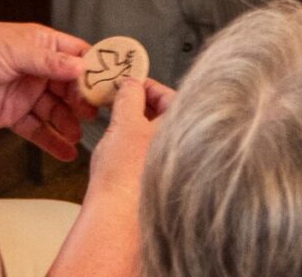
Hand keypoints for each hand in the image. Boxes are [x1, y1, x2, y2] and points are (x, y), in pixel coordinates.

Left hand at [0, 21, 91, 160]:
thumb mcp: (14, 49)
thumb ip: (48, 62)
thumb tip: (82, 69)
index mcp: (42, 45)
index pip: (78, 57)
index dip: (95, 71)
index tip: (110, 86)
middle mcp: (37, 69)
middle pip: (70, 87)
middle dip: (83, 101)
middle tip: (93, 115)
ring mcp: (24, 94)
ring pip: (55, 111)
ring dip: (68, 124)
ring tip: (78, 135)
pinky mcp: (10, 115)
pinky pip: (36, 130)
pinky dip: (51, 141)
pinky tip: (66, 151)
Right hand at [85, 77, 173, 203]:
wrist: (116, 218)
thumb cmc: (124, 176)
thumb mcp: (124, 123)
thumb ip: (129, 96)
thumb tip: (131, 83)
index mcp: (183, 127)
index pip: (171, 95)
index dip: (148, 86)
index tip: (132, 83)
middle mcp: (185, 146)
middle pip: (165, 115)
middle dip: (141, 105)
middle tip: (121, 101)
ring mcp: (174, 164)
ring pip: (155, 135)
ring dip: (137, 125)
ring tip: (116, 125)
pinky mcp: (157, 180)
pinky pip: (149, 154)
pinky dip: (136, 146)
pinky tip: (119, 150)